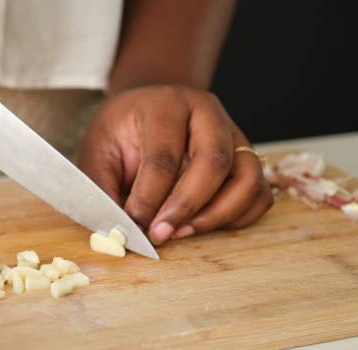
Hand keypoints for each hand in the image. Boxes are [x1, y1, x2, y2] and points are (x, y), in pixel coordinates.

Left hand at [78, 85, 272, 245]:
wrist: (148, 107)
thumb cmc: (122, 131)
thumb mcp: (98, 150)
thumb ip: (102, 187)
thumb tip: (115, 230)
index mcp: (165, 104)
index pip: (163, 156)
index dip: (148, 198)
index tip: (134, 226)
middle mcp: (207, 113)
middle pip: (213, 162)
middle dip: (186, 207)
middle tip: (161, 236)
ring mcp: (234, 134)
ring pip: (247, 178)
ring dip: (217, 215)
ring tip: (183, 233)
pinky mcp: (247, 157)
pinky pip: (259, 192)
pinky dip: (239, 217)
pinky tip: (205, 227)